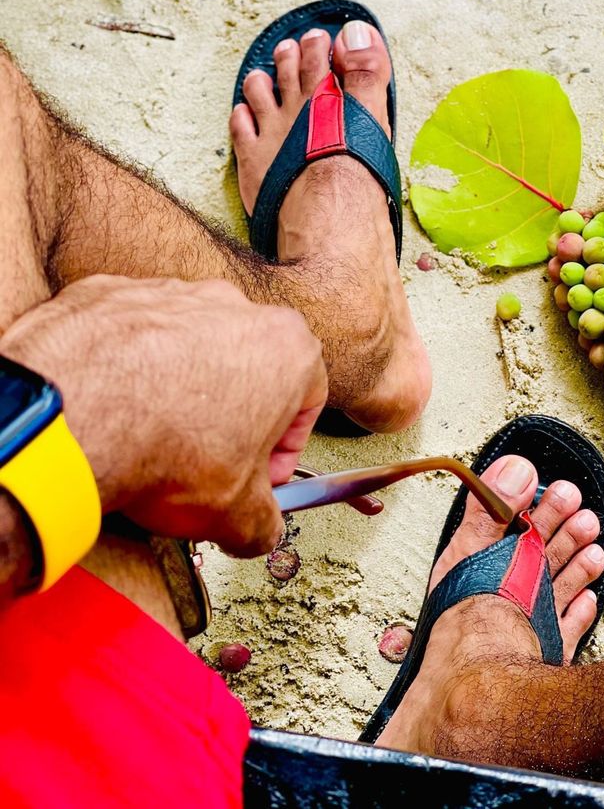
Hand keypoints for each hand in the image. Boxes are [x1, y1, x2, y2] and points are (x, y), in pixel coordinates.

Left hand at [0, 275, 327, 556]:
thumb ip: (264, 522)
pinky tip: (118, 411)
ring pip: (190, 348)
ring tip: (155, 439)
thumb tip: (258, 529)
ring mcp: (172, 294)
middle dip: (233, 416)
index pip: (308, 401)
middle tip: (210, 462)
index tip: (264, 473)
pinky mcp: (115, 294)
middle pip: (249, 368)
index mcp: (286, 348)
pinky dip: (129, 368)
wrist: (74, 417)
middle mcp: (235, 308)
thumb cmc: (162, 446)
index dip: (285, 448)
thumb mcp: (236, 513)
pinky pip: (133, 335)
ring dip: (181, 390)